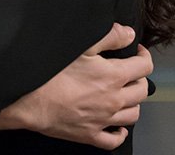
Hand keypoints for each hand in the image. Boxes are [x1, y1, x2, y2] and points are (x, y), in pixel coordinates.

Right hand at [0, 23, 151, 148]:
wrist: (30, 100)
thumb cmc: (52, 73)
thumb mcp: (81, 46)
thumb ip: (110, 37)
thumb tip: (129, 34)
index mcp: (114, 77)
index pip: (144, 67)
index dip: (144, 56)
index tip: (137, 52)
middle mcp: (114, 100)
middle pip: (142, 91)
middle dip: (139, 78)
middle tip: (129, 72)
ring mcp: (103, 120)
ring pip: (133, 115)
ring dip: (132, 104)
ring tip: (124, 96)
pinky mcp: (90, 134)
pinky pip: (114, 140)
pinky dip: (119, 134)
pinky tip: (117, 127)